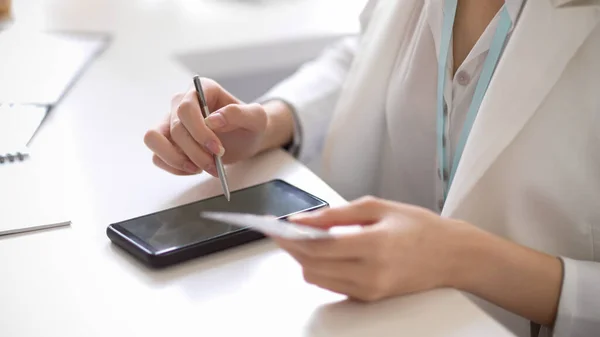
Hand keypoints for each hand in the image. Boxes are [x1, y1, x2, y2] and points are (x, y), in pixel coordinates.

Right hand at [144, 78, 267, 175]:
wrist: (246, 140)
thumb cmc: (250, 126)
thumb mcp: (256, 118)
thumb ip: (239, 114)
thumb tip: (213, 119)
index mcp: (201, 90)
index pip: (186, 108)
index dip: (199, 131)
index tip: (217, 148)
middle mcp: (181, 103)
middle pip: (175, 129)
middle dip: (195, 152)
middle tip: (215, 164)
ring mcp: (170, 122)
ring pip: (154, 139)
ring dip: (177, 160)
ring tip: (199, 168)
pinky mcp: (167, 142)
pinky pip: (157, 157)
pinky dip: (174, 168)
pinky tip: (194, 169)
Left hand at [273, 196, 465, 301]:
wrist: (453, 255)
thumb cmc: (420, 227)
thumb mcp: (379, 207)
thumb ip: (338, 213)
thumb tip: (305, 219)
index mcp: (375, 244)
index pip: (319, 246)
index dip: (291, 237)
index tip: (275, 226)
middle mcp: (371, 273)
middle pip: (312, 266)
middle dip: (291, 248)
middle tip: (283, 231)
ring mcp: (370, 289)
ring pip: (317, 279)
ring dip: (304, 260)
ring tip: (303, 239)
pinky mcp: (370, 298)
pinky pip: (332, 285)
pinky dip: (321, 269)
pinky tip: (323, 252)